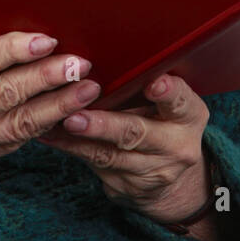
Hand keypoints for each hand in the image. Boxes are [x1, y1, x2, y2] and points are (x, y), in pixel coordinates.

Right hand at [0, 32, 102, 181]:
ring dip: (59, 106)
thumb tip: (8, 21)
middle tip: (82, 64)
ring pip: (21, 125)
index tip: (47, 39)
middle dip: (50, 79)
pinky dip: (43, 125)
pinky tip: (68, 112)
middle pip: (9, 96)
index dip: (16, 50)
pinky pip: (15, 142)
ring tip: (89, 89)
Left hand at [37, 73, 214, 227]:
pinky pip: (93, 165)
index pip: (181, 101)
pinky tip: (50, 136)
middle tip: (76, 116)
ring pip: (108, 155)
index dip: (168, 93)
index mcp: (189, 117)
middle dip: (104, 126)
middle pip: (137, 133)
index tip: (154, 83)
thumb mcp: (171, 105)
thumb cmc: (165, 122)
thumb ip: (148, 84)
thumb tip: (107, 53)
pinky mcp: (125, 187)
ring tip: (54, 125)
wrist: (174, 183)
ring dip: (77, 139)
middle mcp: (175, 147)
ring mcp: (150, 172)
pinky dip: (70, 149)